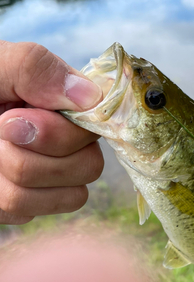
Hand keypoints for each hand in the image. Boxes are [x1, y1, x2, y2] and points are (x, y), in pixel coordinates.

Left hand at [0, 41, 103, 224]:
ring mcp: (51, 176)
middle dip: (34, 157)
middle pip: (89, 167)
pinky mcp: (30, 203)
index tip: (10, 120)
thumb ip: (36, 69)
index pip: (97, 129)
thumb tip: (91, 96)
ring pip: (67, 196)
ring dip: (15, 175)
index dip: (59, 134)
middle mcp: (68, 142)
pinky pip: (31, 212)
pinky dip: (1, 197)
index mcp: (65, 106)